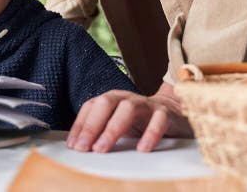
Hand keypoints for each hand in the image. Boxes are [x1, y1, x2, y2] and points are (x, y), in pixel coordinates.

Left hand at [66, 82, 192, 152]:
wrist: (173, 113)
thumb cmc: (139, 122)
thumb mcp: (117, 124)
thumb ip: (100, 131)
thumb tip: (79, 148)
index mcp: (112, 99)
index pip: (91, 107)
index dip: (80, 125)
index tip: (73, 145)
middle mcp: (126, 98)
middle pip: (106, 104)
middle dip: (91, 126)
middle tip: (83, 148)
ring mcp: (146, 104)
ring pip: (128, 109)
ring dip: (112, 129)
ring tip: (102, 148)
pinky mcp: (165, 114)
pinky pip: (158, 120)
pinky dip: (150, 134)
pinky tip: (142, 149)